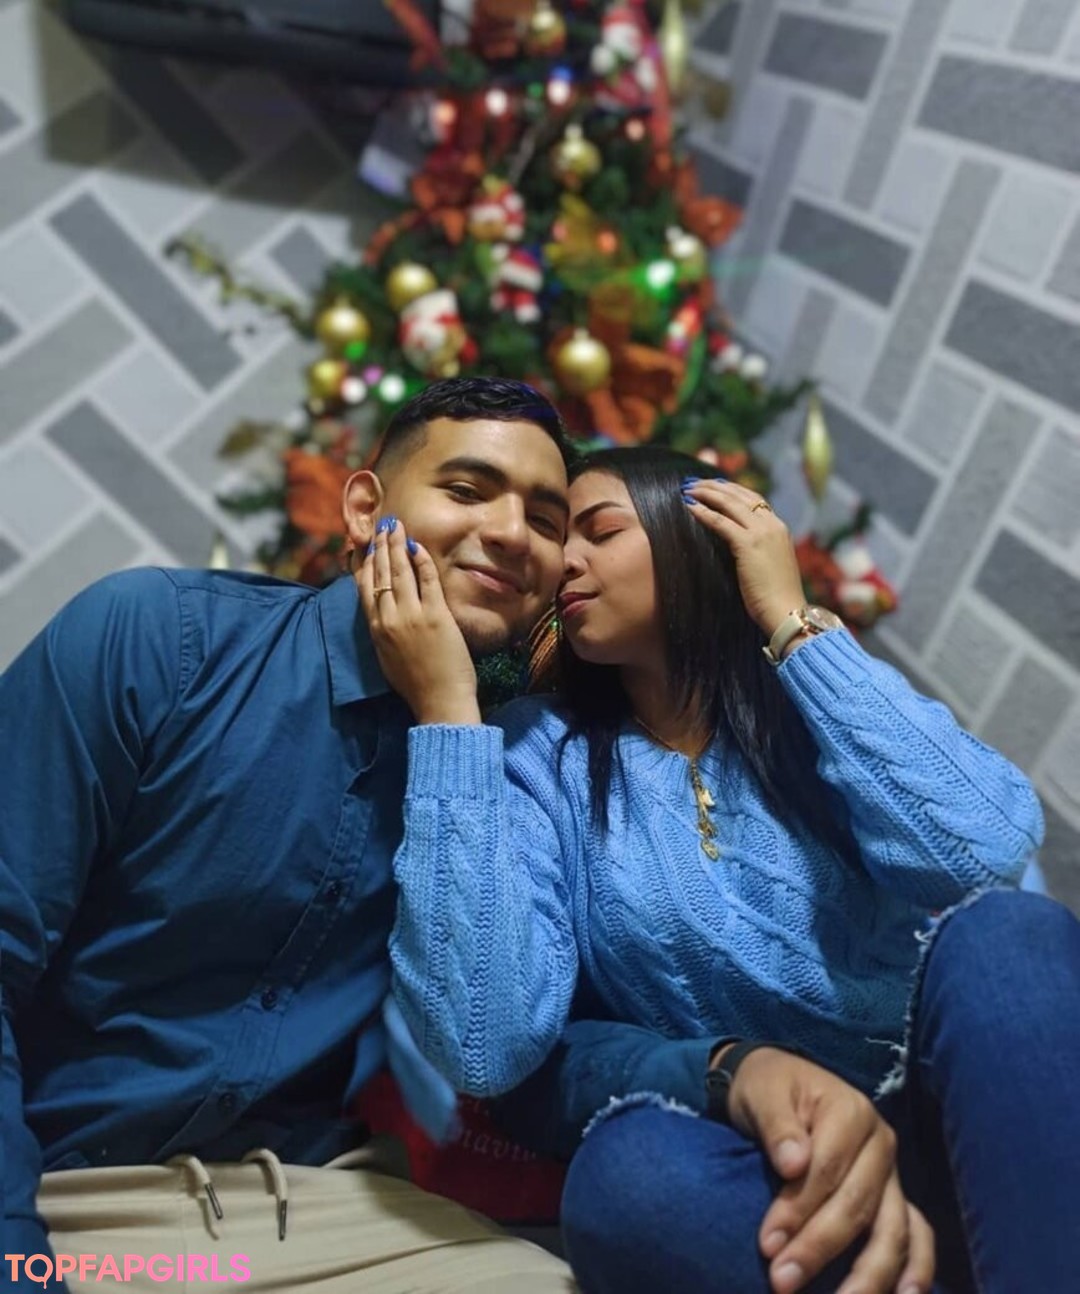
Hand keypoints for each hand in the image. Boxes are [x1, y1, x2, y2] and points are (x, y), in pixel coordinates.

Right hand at [355, 518, 480, 725]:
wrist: (438, 702)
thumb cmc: (416, 685)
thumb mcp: (387, 657)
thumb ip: (383, 632)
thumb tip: (380, 614)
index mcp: (375, 630)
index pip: (365, 588)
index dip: (366, 563)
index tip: (368, 546)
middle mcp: (389, 619)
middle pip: (381, 574)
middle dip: (381, 546)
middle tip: (384, 526)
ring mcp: (412, 616)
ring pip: (400, 572)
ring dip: (398, 545)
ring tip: (397, 527)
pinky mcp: (436, 616)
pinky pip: (427, 580)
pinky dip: (421, 560)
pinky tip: (418, 546)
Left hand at [682, 479, 804, 638]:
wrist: (786, 611)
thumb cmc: (776, 597)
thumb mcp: (770, 565)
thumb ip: (759, 550)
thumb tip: (739, 547)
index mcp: (780, 528)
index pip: (755, 499)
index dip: (733, 491)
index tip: (715, 486)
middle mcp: (773, 525)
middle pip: (741, 495)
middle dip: (716, 486)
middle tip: (695, 482)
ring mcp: (762, 533)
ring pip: (730, 503)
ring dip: (707, 493)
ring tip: (689, 489)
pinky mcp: (749, 545)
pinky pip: (721, 522)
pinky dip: (704, 512)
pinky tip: (690, 507)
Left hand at [722, 1047, 934, 1293]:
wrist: (779, 1083)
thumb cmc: (768, 1090)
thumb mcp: (761, 1094)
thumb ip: (777, 1126)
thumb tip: (793, 1163)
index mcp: (851, 1112)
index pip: (827, 1170)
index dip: (797, 1211)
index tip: (767, 1245)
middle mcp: (881, 1143)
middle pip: (857, 1205)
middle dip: (819, 1248)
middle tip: (781, 1282)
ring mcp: (892, 1174)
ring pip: (892, 1229)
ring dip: (868, 1275)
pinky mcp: (894, 1196)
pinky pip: (917, 1234)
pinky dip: (917, 1268)